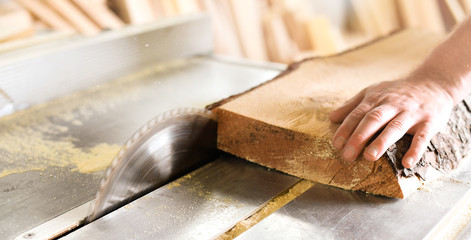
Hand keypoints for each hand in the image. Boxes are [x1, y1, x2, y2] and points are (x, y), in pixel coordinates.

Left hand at [329, 72, 454, 167]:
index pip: (358, 114)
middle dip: (359, 137)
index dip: (346, 128)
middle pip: (373, 120)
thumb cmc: (397, 92)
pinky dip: (416, 149)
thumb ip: (352, 105)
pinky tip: (407, 163)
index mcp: (376, 99)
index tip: (336, 144)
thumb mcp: (373, 92)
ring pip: (395, 127)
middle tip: (347, 155)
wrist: (434, 82)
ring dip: (382, 142)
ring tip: (369, 157)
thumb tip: (331, 117)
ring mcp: (411, 113)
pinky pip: (423, 137)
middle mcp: (392, 105)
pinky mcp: (430, 121)